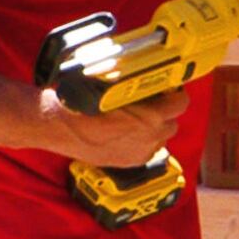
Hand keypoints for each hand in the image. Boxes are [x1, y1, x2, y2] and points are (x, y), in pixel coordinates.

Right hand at [31, 87, 178, 166]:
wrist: (58, 126)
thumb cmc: (82, 102)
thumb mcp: (113, 84)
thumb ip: (137, 84)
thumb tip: (150, 77)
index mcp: (151, 116)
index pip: (181, 103)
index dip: (175, 95)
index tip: (168, 90)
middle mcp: (150, 137)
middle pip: (172, 123)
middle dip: (164, 113)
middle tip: (151, 103)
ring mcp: (141, 152)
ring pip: (160, 139)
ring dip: (154, 129)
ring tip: (137, 119)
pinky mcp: (130, 162)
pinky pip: (147, 151)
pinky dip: (143, 142)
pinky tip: (127, 134)